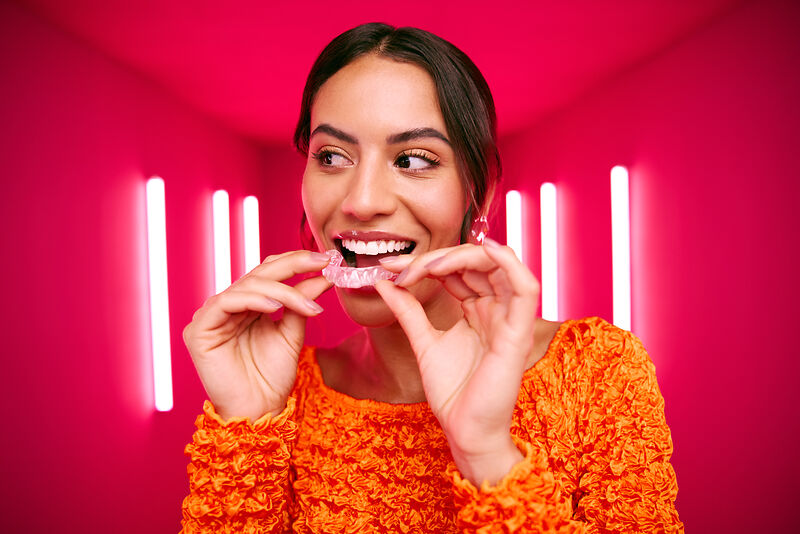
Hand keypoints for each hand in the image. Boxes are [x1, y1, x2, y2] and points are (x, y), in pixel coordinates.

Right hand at [183, 250, 331, 421]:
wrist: (259, 411)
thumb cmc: (272, 378)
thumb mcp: (293, 333)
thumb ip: (302, 303)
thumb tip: (323, 273)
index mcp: (247, 305)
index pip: (269, 271)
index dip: (295, 261)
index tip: (327, 259)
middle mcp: (227, 306)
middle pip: (259, 273)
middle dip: (293, 265)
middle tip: (322, 262)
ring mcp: (211, 316)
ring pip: (247, 286)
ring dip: (282, 291)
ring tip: (307, 304)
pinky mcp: (198, 330)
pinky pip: (226, 302)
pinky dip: (253, 300)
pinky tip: (276, 307)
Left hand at [375, 239, 539, 483]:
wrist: (465, 430)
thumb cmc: (452, 392)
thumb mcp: (423, 341)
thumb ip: (408, 310)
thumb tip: (384, 281)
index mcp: (478, 309)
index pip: (457, 269)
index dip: (425, 261)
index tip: (390, 268)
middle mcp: (497, 309)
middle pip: (475, 262)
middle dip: (437, 257)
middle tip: (402, 269)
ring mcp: (510, 319)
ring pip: (500, 266)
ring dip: (463, 256)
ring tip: (428, 266)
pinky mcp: (519, 333)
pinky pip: (526, 288)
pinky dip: (511, 264)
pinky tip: (488, 250)